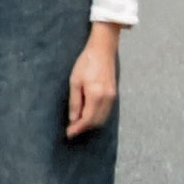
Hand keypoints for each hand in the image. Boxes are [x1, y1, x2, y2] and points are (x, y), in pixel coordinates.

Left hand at [66, 22, 120, 137]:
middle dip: (84, 128)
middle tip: (71, 130)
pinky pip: (106, 112)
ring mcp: (113, 97)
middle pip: (96, 122)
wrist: (103, 50)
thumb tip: (73, 119)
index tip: (69, 133)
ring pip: (103, 118)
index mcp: (96, 95)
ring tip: (78, 124)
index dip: (78, 128)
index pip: (87, 119)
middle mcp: (107, 99)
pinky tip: (88, 115)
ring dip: (91, 124)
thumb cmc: (86, 62)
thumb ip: (75, 101)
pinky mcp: (114, 94)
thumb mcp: (75, 81)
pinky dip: (97, 117)